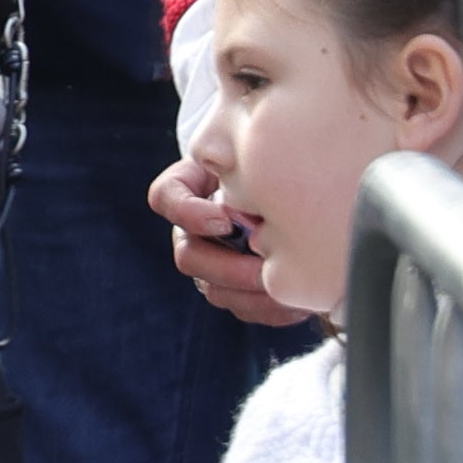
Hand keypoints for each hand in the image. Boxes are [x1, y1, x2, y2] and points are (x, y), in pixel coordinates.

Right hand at [147, 155, 316, 329]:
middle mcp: (193, 229)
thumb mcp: (255, 152)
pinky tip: (296, 302)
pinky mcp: (236, 288)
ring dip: (250, 295)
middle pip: (188, 256)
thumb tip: (244, 178)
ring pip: (214, 290)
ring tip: (287, 289)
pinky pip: (242, 308)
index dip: (189, 214)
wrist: (297, 187)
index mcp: (190, 189)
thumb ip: (242, 158)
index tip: (225, 220)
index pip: (165, 197)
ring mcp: (212, 262)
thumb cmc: (273, 164)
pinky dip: (269, 310)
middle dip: (228, 267)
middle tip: (265, 267)